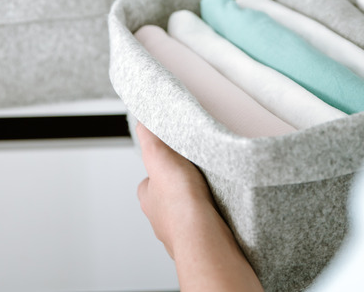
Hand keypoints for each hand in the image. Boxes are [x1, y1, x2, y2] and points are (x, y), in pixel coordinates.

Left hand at [136, 122, 215, 256]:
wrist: (203, 236)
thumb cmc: (180, 203)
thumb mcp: (159, 156)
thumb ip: (150, 136)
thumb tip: (142, 121)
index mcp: (149, 200)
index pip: (148, 182)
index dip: (159, 170)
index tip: (171, 161)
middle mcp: (161, 220)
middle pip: (167, 200)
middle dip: (179, 190)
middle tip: (194, 178)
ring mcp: (180, 234)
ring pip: (186, 216)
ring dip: (196, 207)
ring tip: (211, 193)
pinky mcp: (202, 242)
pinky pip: (205, 228)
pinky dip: (211, 221)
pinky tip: (221, 211)